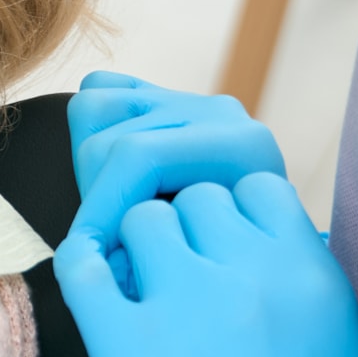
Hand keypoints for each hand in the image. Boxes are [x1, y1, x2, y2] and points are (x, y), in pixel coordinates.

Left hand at [52, 171, 357, 356]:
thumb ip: (323, 284)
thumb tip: (292, 243)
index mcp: (311, 270)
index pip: (253, 187)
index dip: (233, 218)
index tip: (227, 255)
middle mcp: (249, 274)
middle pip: (195, 198)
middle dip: (187, 234)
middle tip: (185, 286)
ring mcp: (183, 307)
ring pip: (141, 221)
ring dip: (139, 251)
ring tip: (150, 300)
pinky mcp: (125, 350)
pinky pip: (84, 266)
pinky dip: (87, 266)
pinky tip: (102, 292)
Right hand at [66, 72, 288, 263]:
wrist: (269, 249)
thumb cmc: (240, 268)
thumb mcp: (212, 267)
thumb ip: (158, 253)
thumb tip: (101, 259)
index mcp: (241, 146)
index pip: (138, 155)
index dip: (101, 207)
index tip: (88, 251)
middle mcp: (218, 113)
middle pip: (109, 138)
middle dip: (96, 198)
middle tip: (110, 242)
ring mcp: (189, 101)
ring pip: (94, 107)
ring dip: (90, 169)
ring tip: (115, 209)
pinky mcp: (164, 98)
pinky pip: (100, 88)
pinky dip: (90, 127)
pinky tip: (110, 175)